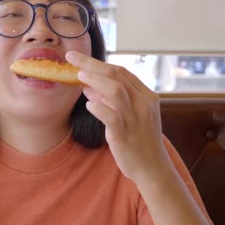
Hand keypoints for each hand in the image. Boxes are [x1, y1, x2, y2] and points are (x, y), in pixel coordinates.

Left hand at [65, 51, 173, 183]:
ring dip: (96, 81)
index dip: (98, 62)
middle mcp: (142, 104)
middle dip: (92, 64)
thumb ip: (111, 99)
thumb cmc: (139, 139)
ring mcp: (134, 119)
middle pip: (116, 76)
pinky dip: (99, 108)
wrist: (152, 168)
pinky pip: (112, 117)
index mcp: (146, 95)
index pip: (121, 71)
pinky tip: (88, 104)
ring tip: (79, 75)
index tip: (79, 57)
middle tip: (72, 57)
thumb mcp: (129, 115)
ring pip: (116, 91)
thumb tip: (88, 87)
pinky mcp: (125, 135)